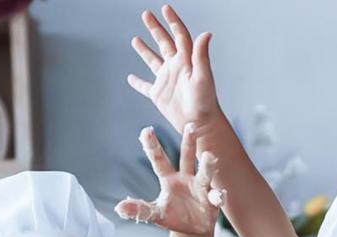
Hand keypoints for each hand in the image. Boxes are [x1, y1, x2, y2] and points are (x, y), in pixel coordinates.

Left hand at [115, 124, 224, 235]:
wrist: (193, 229)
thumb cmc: (173, 216)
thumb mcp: (155, 213)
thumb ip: (139, 210)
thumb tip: (119, 208)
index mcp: (169, 178)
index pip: (159, 160)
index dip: (153, 146)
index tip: (146, 130)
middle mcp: (186, 178)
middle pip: (187, 157)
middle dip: (189, 142)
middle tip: (191, 126)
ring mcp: (201, 187)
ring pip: (204, 173)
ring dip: (207, 165)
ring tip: (209, 156)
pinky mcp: (212, 200)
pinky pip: (216, 196)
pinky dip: (218, 196)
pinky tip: (218, 196)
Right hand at [128, 5, 219, 135]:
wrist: (200, 124)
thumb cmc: (205, 102)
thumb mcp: (203, 76)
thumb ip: (201, 55)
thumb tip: (206, 33)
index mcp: (186, 60)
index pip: (179, 35)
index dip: (172, 21)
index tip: (165, 8)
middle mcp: (175, 67)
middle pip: (164, 42)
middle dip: (155, 28)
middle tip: (146, 14)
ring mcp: (166, 81)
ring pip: (153, 61)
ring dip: (144, 50)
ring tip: (135, 39)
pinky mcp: (159, 95)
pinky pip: (145, 87)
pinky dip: (137, 83)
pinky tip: (130, 78)